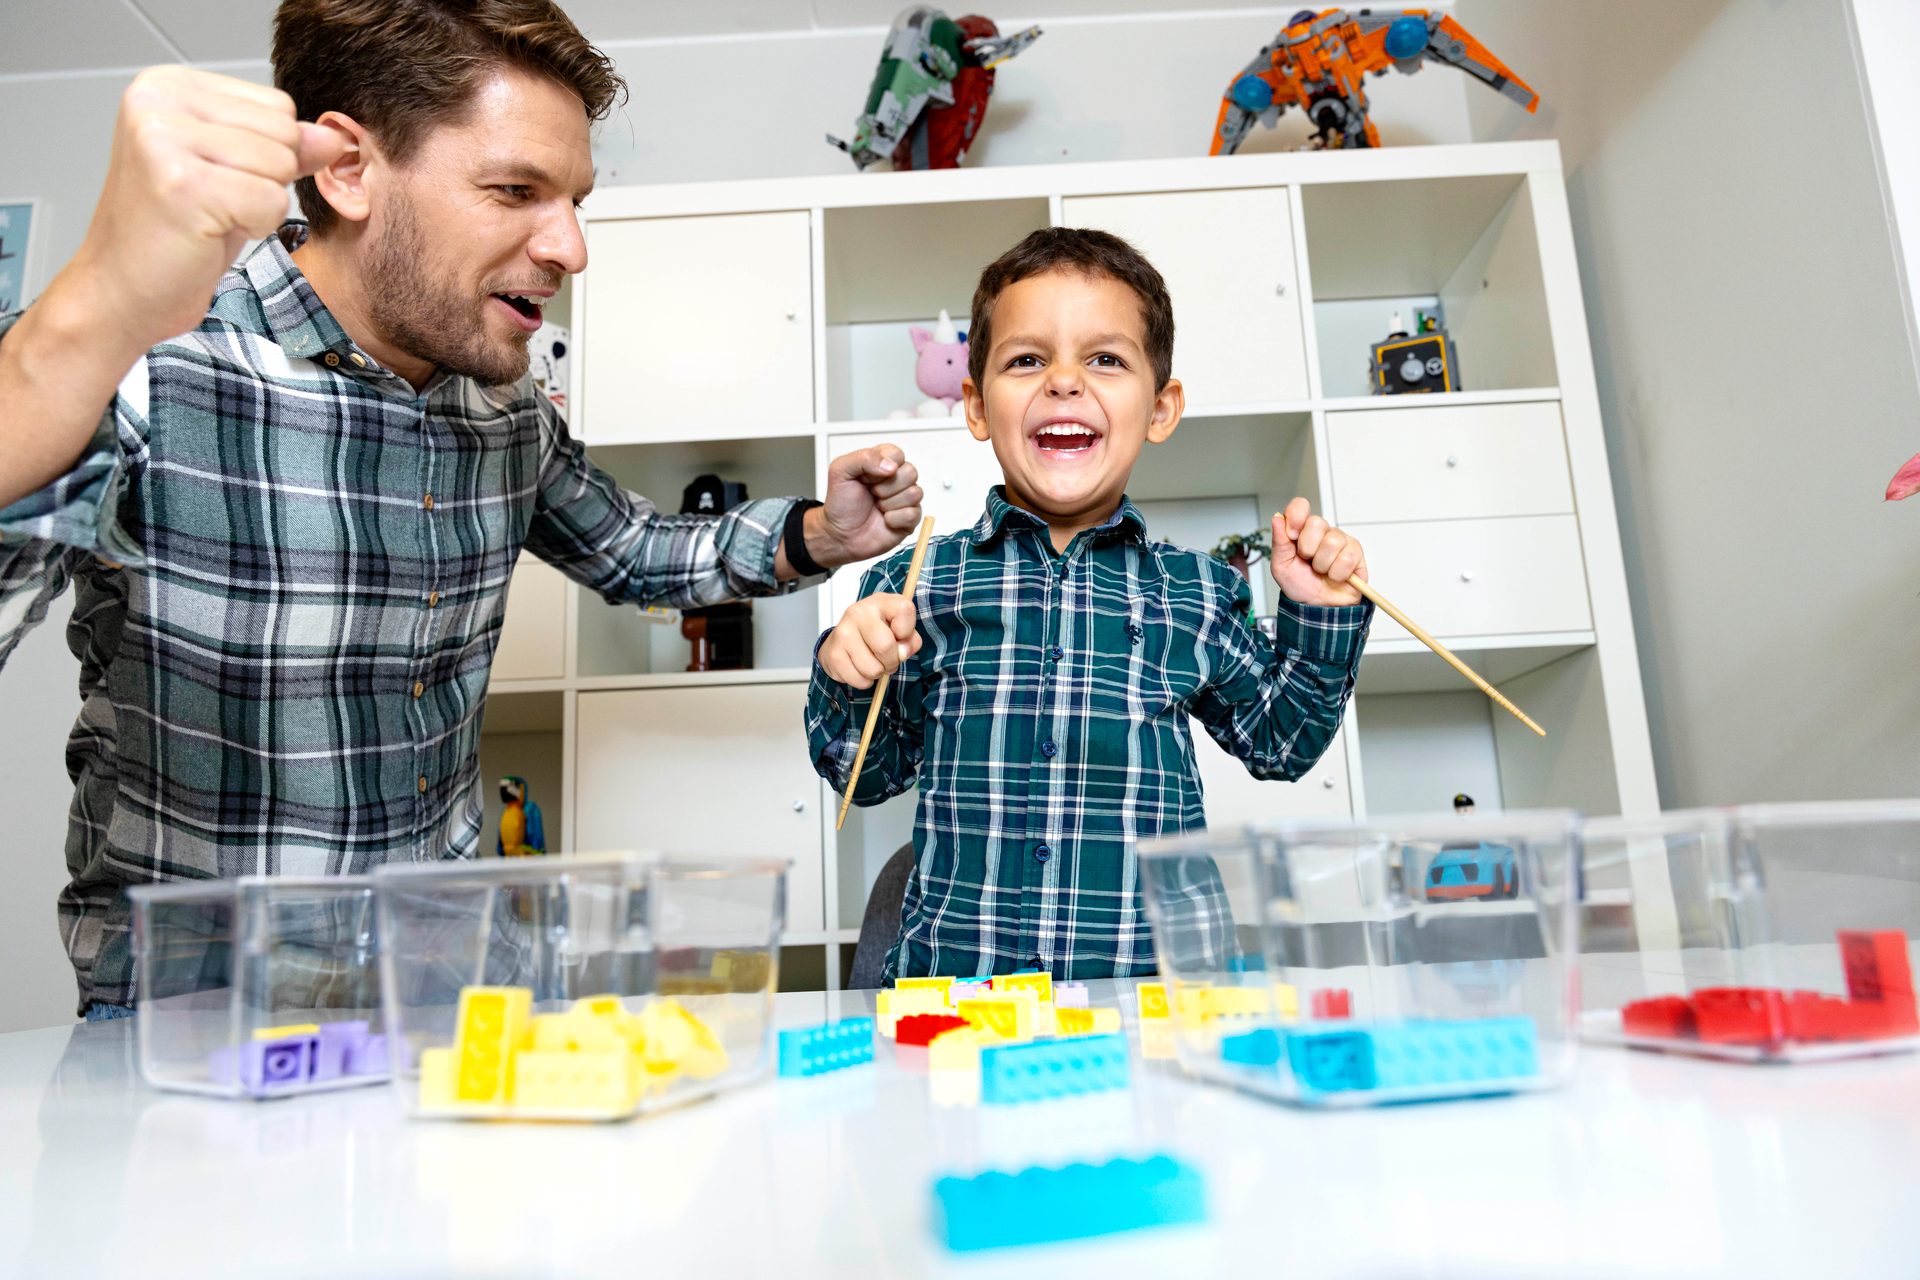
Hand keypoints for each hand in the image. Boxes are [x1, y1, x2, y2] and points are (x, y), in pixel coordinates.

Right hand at [65, 67, 347, 350]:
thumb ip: (285, 147)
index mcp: (168, 85)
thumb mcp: (238, 175)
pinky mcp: (184, 184)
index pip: (278, 104)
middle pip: (284, 131)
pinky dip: (255, 227)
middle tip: (212, 203)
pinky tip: (209, 232)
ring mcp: (166, 139)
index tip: (216, 177)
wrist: (121, 290)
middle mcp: (159, 102)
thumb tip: (333, 136)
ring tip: (209, 216)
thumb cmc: (172, 233)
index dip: (267, 154)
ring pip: (281, 166)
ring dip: (259, 205)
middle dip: (266, 178)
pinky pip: (272, 201)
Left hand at [805, 445, 923, 568]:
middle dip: (886, 487)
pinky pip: (913, 514)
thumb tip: (891, 465)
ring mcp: (905, 499)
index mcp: (882, 462)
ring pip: (914, 493)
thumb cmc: (841, 504)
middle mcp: (897, 478)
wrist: (840, 534)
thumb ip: (864, 458)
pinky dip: (894, 519)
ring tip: (877, 507)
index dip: (882, 466)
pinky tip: (884, 519)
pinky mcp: (910, 518)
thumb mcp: (840, 471)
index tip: (866, 477)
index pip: (897, 454)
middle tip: (872, 494)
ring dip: (889, 503)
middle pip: (911, 472)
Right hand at [819, 593, 921, 689]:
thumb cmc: (877, 632)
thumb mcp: (900, 628)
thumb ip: (910, 640)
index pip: (904, 610)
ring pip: (873, 669)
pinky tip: (860, 667)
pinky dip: (865, 680)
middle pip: (885, 646)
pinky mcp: (834, 655)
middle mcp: (857, 613)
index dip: (908, 630)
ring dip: (878, 672)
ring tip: (873, 662)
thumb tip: (901, 653)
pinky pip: (860, 680)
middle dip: (892, 660)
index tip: (900, 634)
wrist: (843, 638)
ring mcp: (843, 633)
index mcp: (879, 602)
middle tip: (888, 658)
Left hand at [1270, 497, 1365, 605]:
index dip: (1296, 516)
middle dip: (1308, 548)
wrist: (1318, 607)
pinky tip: (1336, 577)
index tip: (1292, 534)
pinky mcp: (1356, 553)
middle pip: (1317, 523)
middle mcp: (1322, 532)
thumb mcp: (1281, 566)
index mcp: (1301, 530)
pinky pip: (1347, 557)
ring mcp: (1341, 541)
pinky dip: (1337, 573)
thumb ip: (1279, 542)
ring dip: (1323, 564)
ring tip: (1322, 572)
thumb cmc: (1300, 586)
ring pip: (1332, 541)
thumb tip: (1277, 518)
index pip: (1300, 506)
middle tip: (1308, 562)